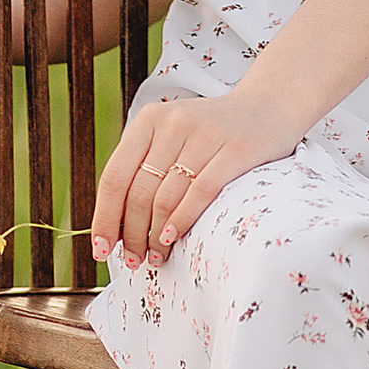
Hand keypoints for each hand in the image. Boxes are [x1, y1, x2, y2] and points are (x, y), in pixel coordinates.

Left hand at [93, 83, 296, 267]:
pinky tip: (172, 238)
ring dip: (155, 236)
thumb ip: (144, 169)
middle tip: (133, 260)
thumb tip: (115, 226)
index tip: (100, 248)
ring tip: (155, 257)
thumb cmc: (211, 134)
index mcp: (149, 119)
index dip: (104, 217)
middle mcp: (173, 122)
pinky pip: (200, 192)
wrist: (268, 107)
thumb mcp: (171, 138)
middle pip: (139, 192)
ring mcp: (206, 134)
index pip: (115, 176)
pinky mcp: (237, 149)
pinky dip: (182, 219)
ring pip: (166, 197)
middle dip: (131, 234)